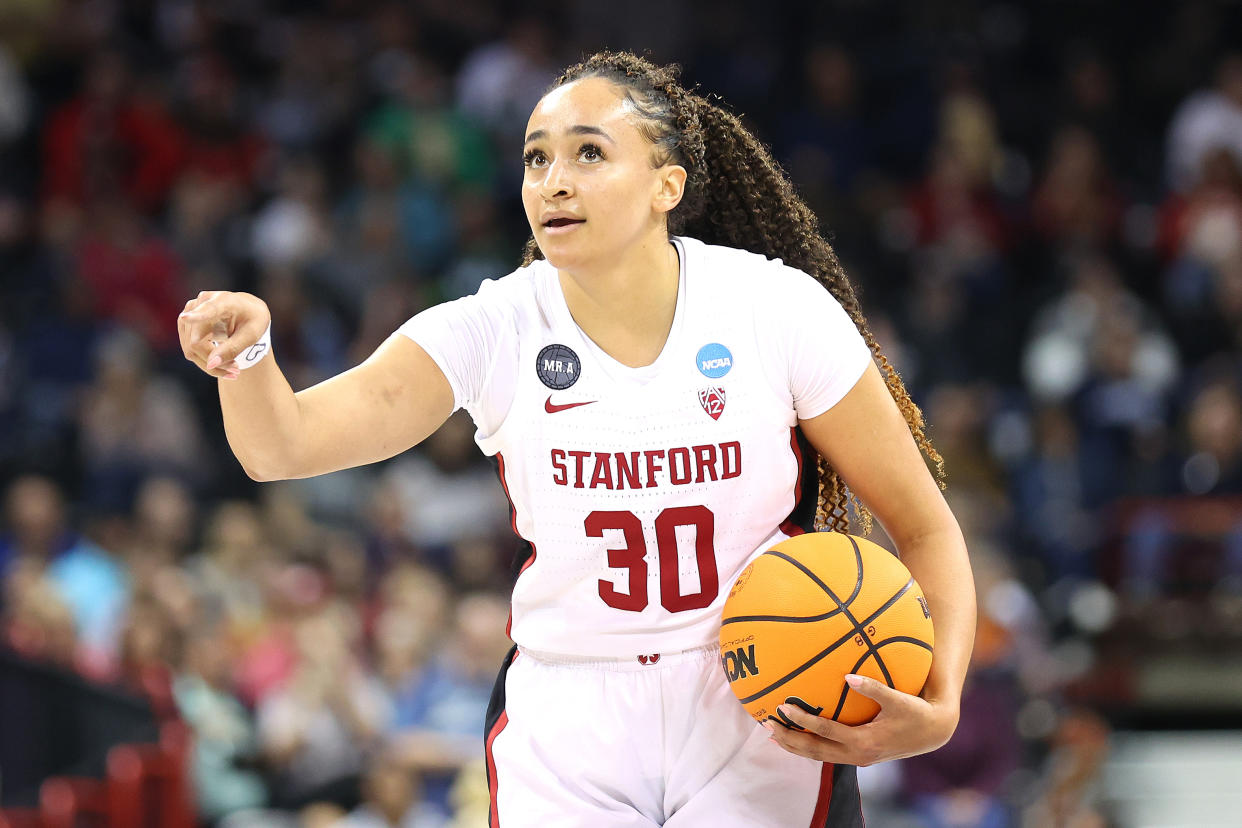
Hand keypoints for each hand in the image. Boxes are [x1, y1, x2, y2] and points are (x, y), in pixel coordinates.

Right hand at [177, 291, 270, 379]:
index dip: (196, 316)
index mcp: (224, 301)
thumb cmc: (253, 320)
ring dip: (209, 363)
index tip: (185, 317)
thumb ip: (233, 348)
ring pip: (190, 348)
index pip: (208, 309)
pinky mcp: (185, 322)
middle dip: (214, 361)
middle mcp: (202, 302)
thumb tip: (210, 364)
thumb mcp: (251, 335)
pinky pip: (189, 348)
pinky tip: (223, 364)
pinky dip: (205, 360)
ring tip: (232, 368)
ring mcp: (190, 311)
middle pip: (197, 341)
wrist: (248, 310)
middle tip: (236, 370)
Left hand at [762, 674, 957, 766]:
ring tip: (773, 735)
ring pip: (819, 756)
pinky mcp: (859, 755)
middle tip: (767, 726)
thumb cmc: (916, 712)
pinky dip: (810, 746)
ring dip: (796, 746)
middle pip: (815, 752)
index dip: (803, 722)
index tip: (783, 709)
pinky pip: (828, 753)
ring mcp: (857, 758)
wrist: (933, 733)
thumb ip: (873, 687)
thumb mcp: (898, 699)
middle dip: (790, 740)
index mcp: (864, 742)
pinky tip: (798, 735)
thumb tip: (847, 675)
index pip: (826, 732)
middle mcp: (857, 755)